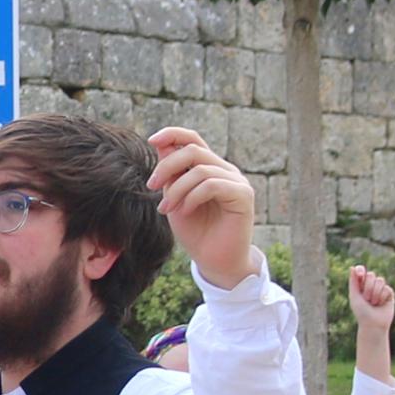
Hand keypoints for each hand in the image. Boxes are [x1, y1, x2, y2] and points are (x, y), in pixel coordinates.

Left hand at [146, 128, 258, 287]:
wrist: (214, 260)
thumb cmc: (195, 232)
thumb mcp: (175, 199)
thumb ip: (171, 175)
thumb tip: (159, 145)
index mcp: (209, 167)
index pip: (193, 139)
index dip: (173, 134)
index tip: (151, 140)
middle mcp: (225, 170)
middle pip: (193, 150)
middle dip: (167, 166)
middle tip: (151, 187)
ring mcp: (237, 181)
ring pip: (201, 169)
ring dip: (177, 189)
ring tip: (166, 209)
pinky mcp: (243, 195)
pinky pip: (212, 185)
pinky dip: (192, 197)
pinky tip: (185, 211)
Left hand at [345, 264, 394, 378]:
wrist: (373, 324)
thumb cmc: (361, 312)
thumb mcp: (354, 297)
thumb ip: (353, 282)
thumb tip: (351, 267)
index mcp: (360, 285)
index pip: (361, 271)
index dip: (361, 270)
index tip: (360, 273)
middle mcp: (370, 285)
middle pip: (371, 275)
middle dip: (368, 287)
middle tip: (366, 299)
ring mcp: (380, 289)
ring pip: (380, 280)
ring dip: (375, 293)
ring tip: (373, 303)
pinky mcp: (389, 294)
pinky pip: (387, 288)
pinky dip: (382, 297)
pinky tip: (381, 304)